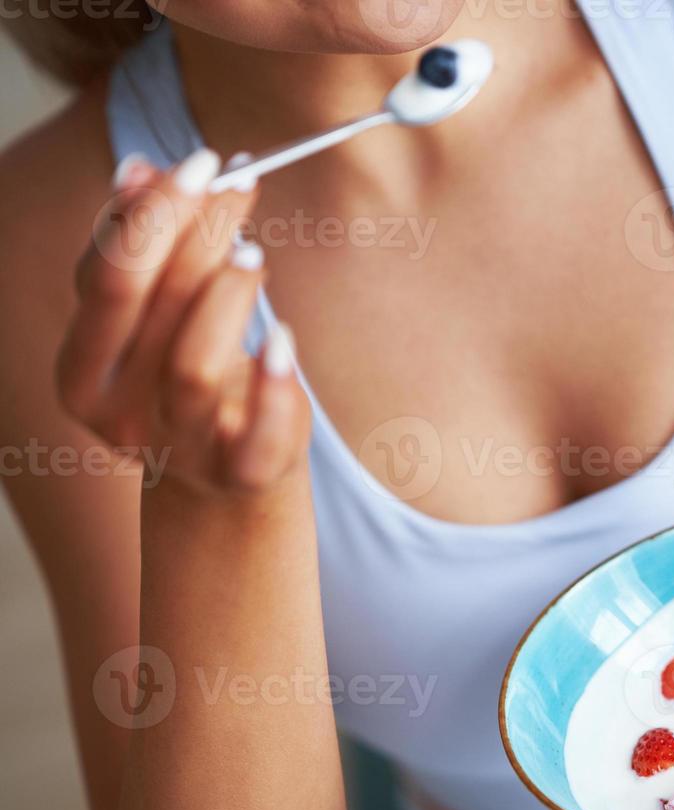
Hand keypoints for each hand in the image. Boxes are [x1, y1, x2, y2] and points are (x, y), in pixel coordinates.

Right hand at [56, 148, 307, 494]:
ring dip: (227, 296)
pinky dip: (274, 386)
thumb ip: (145, 248)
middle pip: (145, 307)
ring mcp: (178, 444)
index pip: (107, 276)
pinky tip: (285, 339)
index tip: (200, 163)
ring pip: (192, 365)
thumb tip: (141, 168)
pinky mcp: (239, 473)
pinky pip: (258, 433)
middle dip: (191, 233)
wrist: (228, 477)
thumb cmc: (193, 374)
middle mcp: (118, 410)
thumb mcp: (162, 314)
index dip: (151, 211)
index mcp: (84, 366)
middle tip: (239, 184)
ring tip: (255, 253)